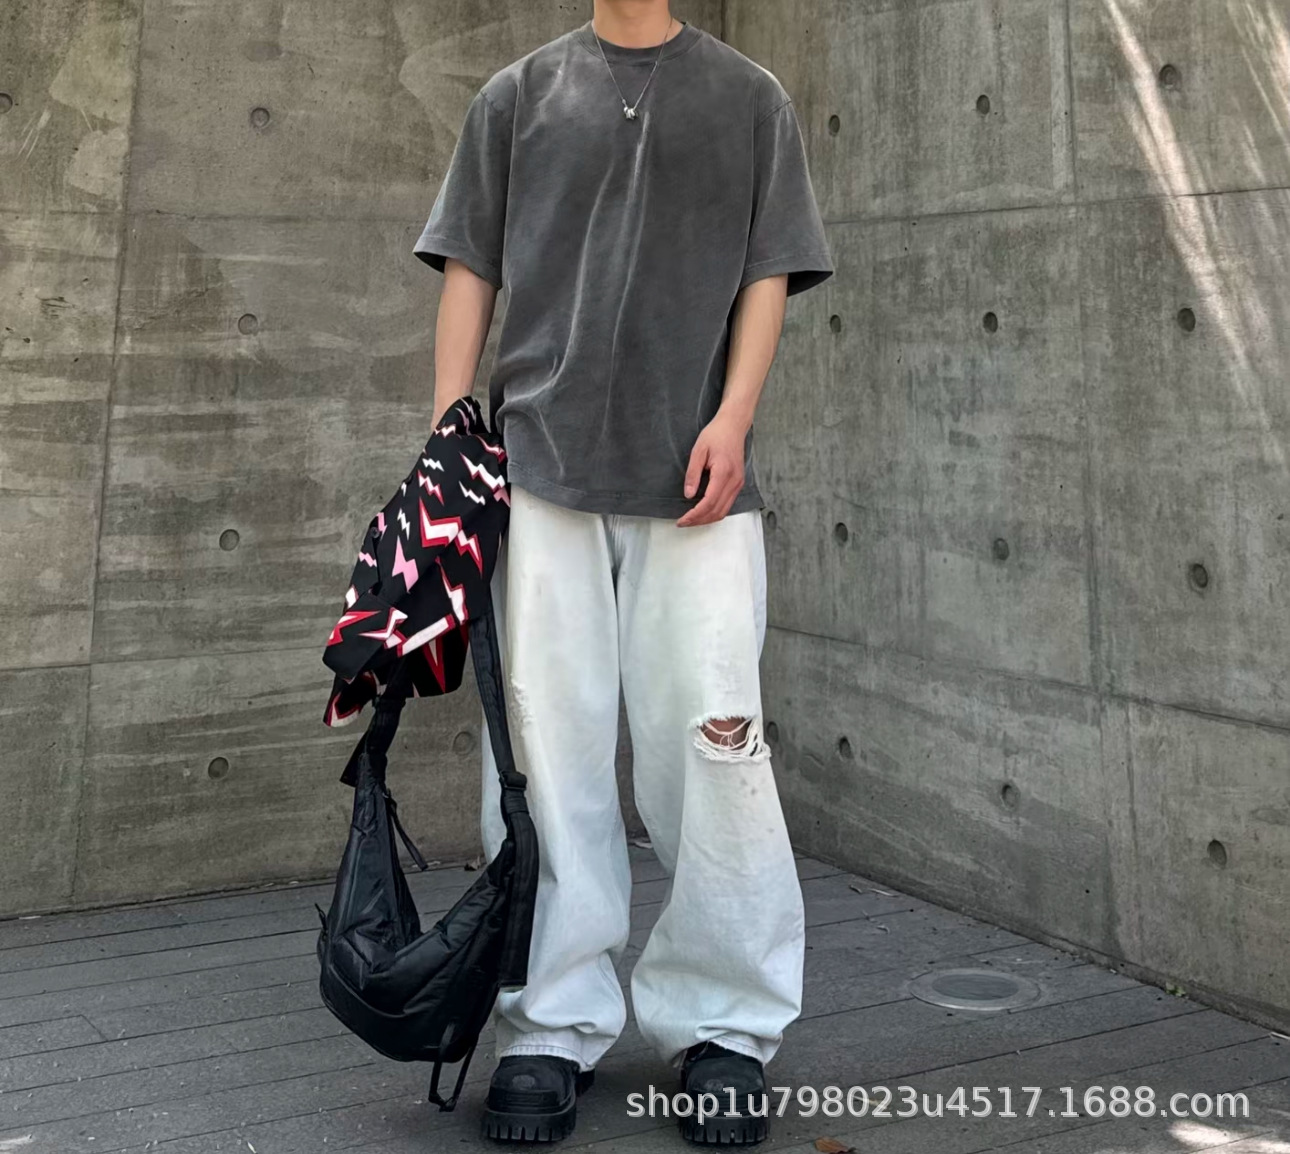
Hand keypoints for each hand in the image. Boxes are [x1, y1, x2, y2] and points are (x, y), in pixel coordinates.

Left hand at [677, 409, 749, 526]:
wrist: (733, 426)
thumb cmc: (715, 435)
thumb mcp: (698, 451)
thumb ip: (693, 474)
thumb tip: (688, 495)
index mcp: (723, 473)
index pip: (709, 502)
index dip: (694, 515)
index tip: (682, 520)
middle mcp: (734, 481)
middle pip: (717, 511)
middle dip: (699, 520)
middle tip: (683, 522)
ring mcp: (738, 483)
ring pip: (724, 511)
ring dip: (707, 519)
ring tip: (691, 520)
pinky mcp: (738, 483)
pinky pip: (727, 504)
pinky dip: (714, 512)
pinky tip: (703, 511)